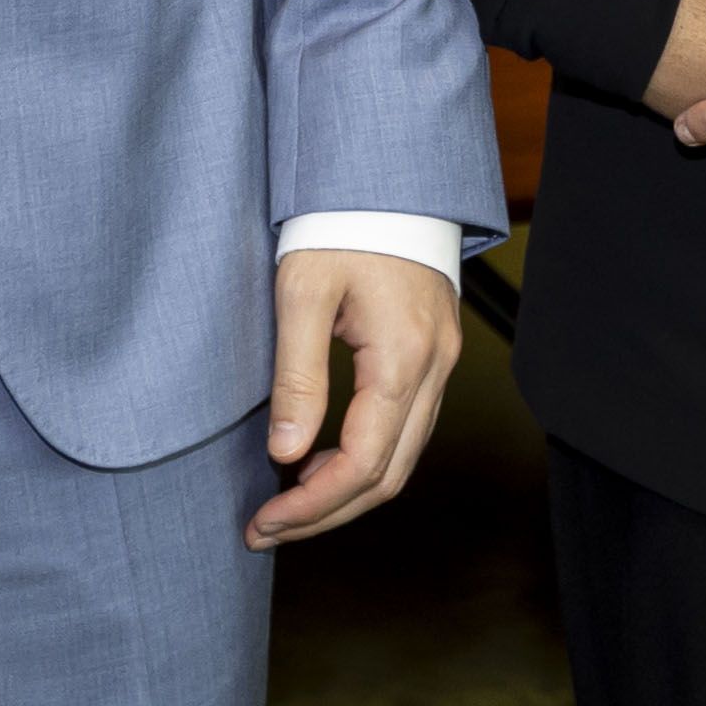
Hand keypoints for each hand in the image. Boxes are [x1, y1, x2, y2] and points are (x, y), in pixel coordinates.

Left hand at [245, 247, 459, 548]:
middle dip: (326, 513)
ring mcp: (441, 361)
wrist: (385, 175)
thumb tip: (287, 453)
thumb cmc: (341, 221)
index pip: (362, 464)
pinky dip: (366, 459)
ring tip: (286, 503)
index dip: (312, 506)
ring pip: (403, 458)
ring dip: (346, 491)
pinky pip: (407, 429)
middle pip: (389, 476)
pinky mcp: (434, 353)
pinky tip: (320, 458)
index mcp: (402, 356)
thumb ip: (297, 376)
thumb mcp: (302, 291)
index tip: (265, 523)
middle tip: (267, 530)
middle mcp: (435, 367)